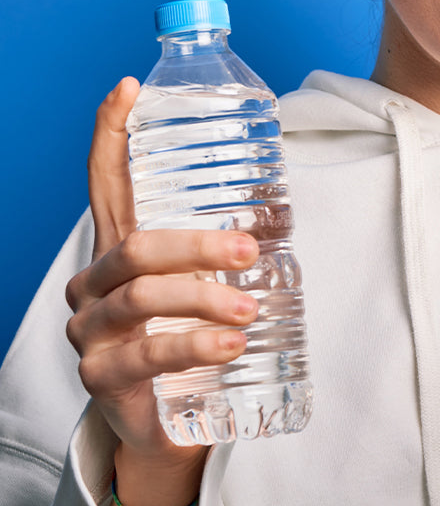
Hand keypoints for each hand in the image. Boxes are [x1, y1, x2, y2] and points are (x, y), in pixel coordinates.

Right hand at [64, 77, 260, 469]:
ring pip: (143, 296)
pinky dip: (193, 345)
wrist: (170, 417)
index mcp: (120, 247)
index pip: (107, 181)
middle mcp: (95, 282)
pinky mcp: (101, 377)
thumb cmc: (192, 331)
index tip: (128, 88)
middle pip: (138, 246)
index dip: (112, 133)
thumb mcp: (203, 283)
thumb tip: (282, 207)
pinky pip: (146, 354)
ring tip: (249, 312)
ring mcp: (91, 330)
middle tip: (249, 252)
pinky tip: (229, 345)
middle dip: (197, 245)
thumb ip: (223, 246)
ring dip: (203, 299)